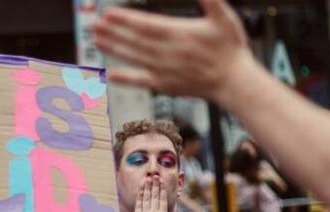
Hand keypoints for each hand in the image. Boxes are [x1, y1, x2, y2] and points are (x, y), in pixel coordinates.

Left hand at [93, 0, 252, 103]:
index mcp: (179, 34)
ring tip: (98, 41)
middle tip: (96, 25)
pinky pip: (141, 82)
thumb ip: (210, 0)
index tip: (109, 13)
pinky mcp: (165, 85)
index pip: (146, 25)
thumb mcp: (224, 17)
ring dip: (114, 49)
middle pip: (135, 41)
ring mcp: (164, 71)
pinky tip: (111, 74)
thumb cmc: (231, 48)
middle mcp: (167, 53)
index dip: (126, 19)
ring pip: (134, 58)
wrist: (233, 81)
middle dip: (114, 32)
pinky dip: (126, 78)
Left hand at [134, 177, 179, 211]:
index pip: (162, 198)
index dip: (162, 188)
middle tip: (154, 175)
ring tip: (147, 179)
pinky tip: (140, 190)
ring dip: (146, 188)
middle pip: (153, 195)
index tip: (162, 180)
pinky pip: (138, 206)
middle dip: (154, 184)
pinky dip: (139, 197)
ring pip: (145, 199)